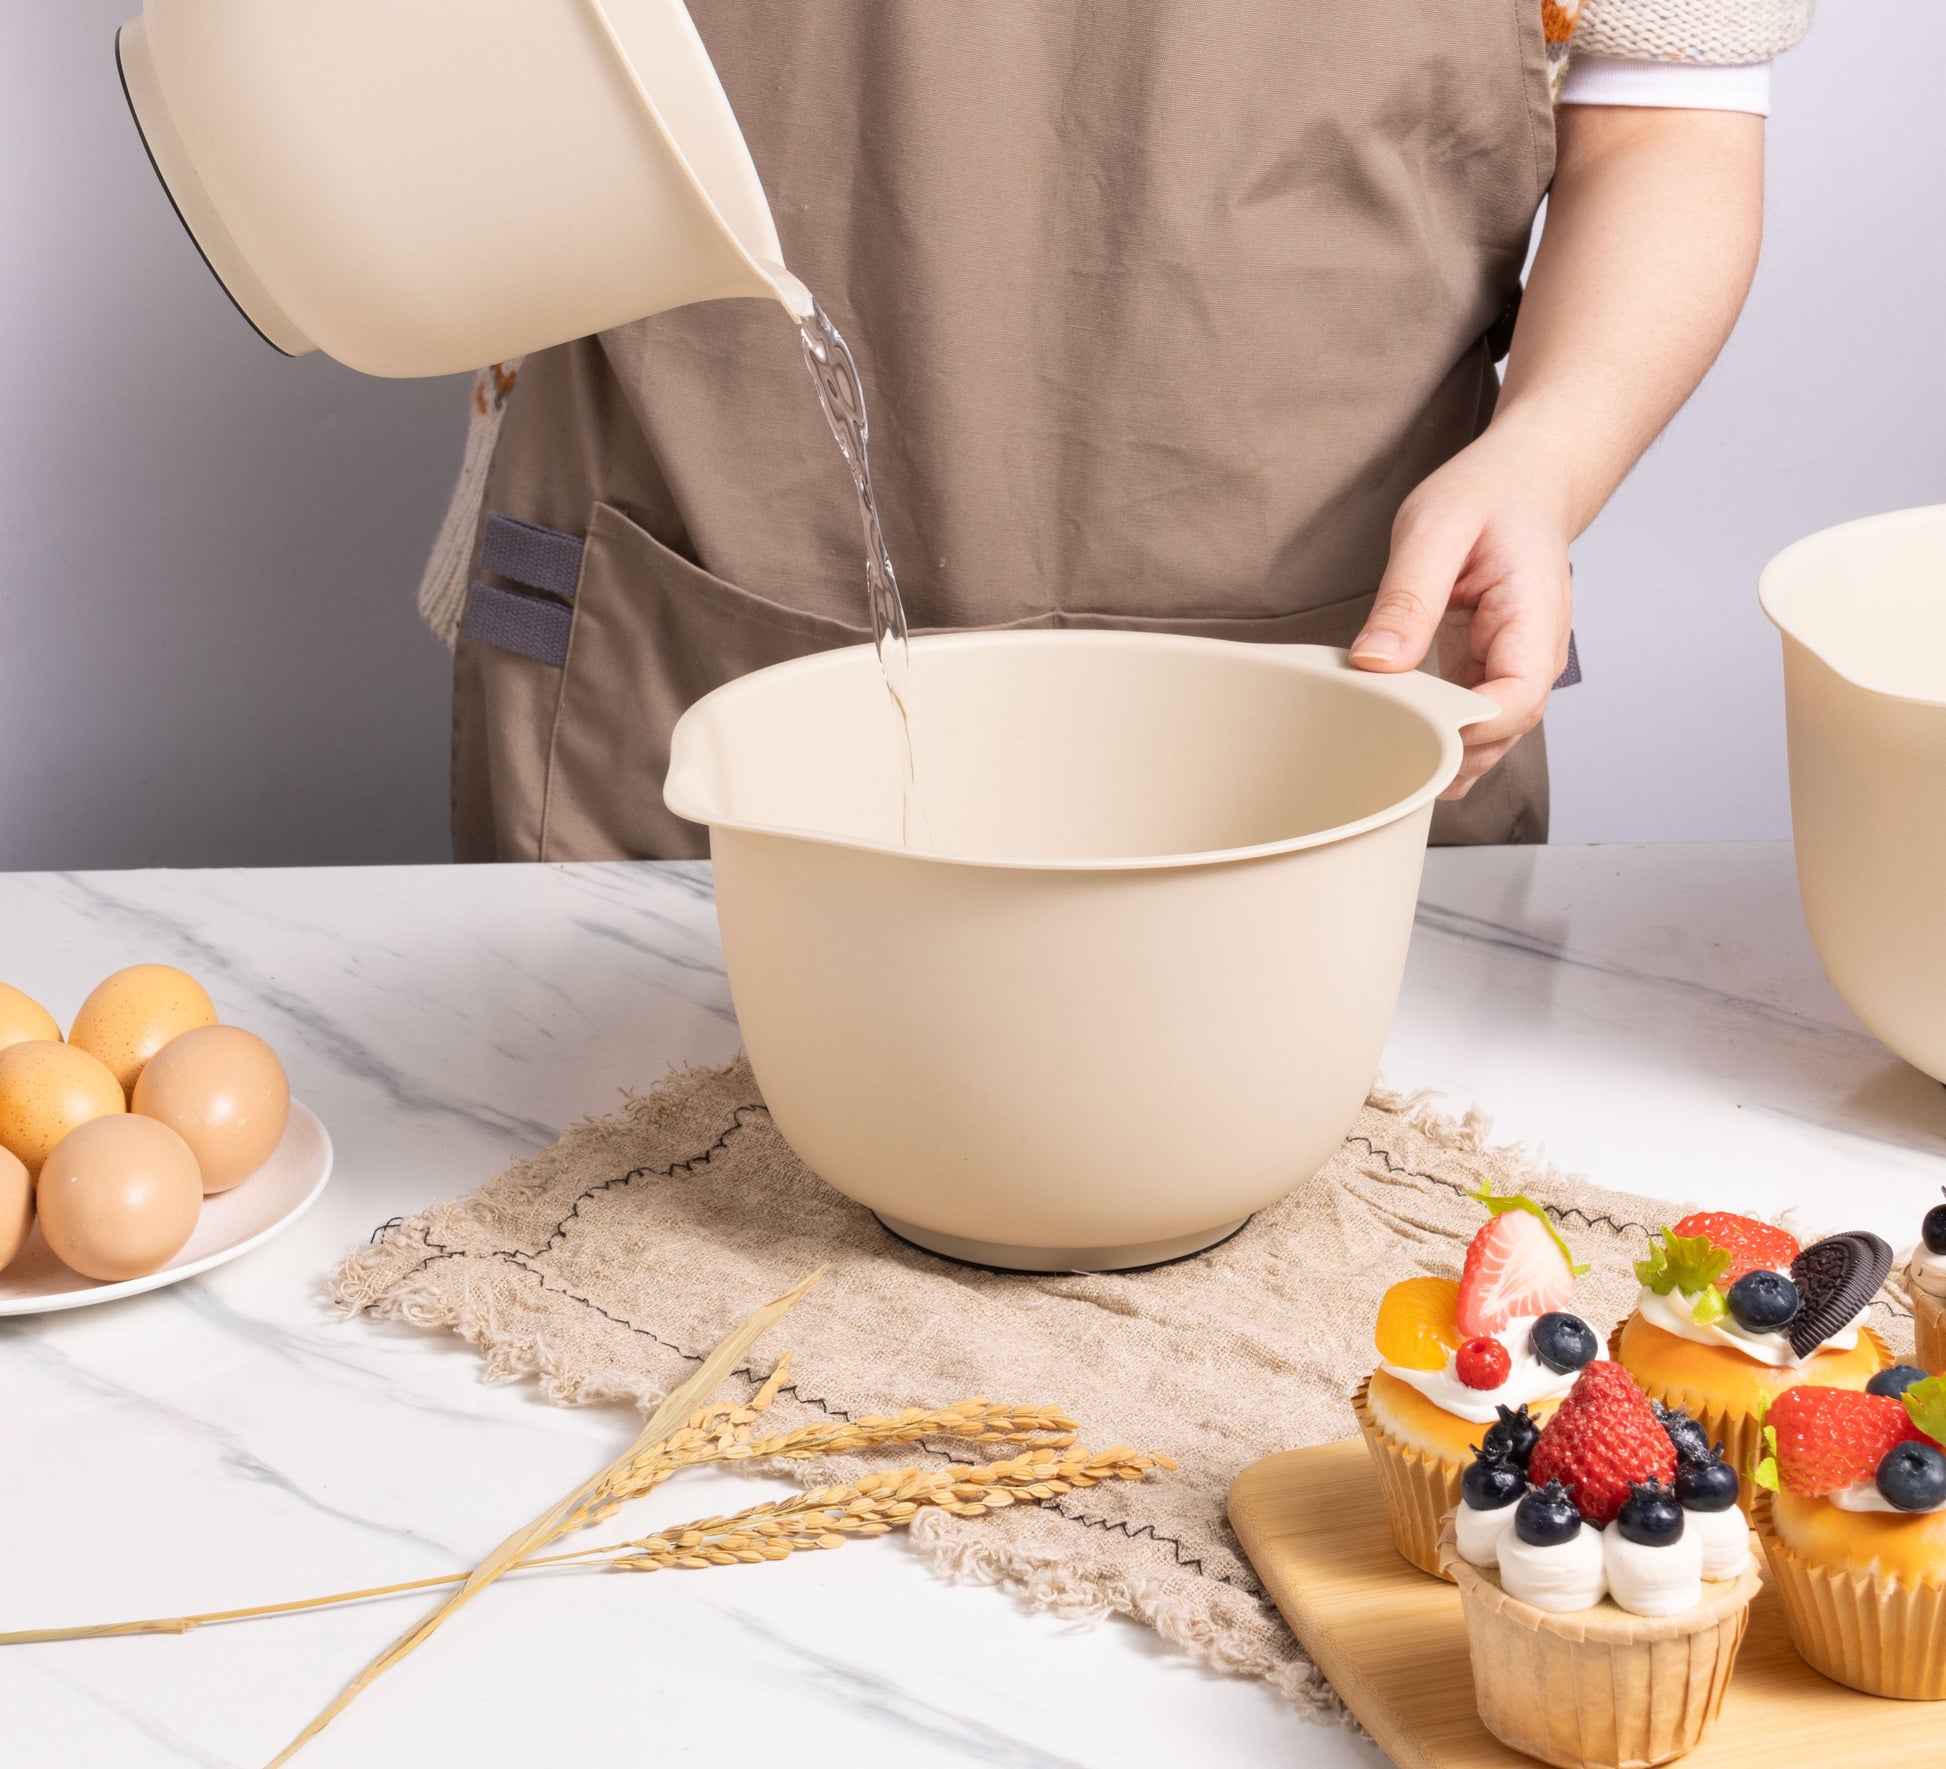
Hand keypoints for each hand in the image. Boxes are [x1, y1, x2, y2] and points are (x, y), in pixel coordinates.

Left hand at [1349, 421, 1573, 798]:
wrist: (1524, 478)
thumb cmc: (1489, 493)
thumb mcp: (1436, 529)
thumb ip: (1407, 600)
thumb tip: (1376, 663)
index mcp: (1532, 621)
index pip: (1514, 701)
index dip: (1465, 730)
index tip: (1408, 730)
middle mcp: (1533, 656)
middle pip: (1499, 735)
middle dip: (1443, 754)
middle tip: (1372, 757)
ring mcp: (1511, 668)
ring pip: (1483, 738)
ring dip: (1437, 754)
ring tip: (1376, 762)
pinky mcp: (1485, 669)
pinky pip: (1464, 717)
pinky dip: (1432, 734)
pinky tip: (1394, 743)